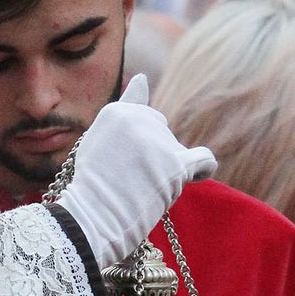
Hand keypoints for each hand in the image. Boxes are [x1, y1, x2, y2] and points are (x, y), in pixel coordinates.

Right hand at [56, 74, 216, 266]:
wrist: (91, 219)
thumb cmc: (92, 185)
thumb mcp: (100, 137)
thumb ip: (126, 107)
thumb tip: (144, 76)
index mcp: (117, 111)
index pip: (145, 119)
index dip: (136, 146)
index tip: (119, 167)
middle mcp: (139, 119)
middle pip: (163, 134)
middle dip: (152, 155)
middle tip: (127, 180)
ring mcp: (158, 142)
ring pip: (176, 152)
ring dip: (165, 170)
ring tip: (139, 189)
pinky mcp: (174, 166)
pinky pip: (202, 160)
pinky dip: (203, 167)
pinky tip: (199, 173)